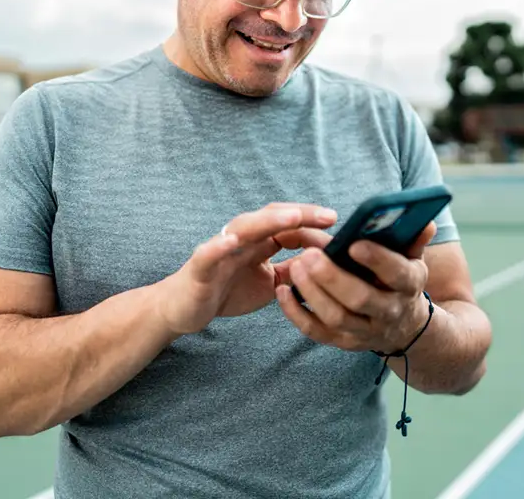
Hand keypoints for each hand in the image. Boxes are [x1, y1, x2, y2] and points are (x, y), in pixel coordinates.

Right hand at [155, 203, 337, 335]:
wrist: (185, 308)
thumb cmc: (226, 290)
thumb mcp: (270, 283)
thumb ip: (293, 271)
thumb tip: (325, 264)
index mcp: (258, 242)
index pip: (289, 226)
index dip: (312, 223)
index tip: (338, 225)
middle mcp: (241, 238)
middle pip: (272, 219)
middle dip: (300, 214)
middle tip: (329, 215)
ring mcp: (220, 249)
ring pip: (244, 228)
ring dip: (268, 221)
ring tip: (292, 217)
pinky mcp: (200, 266)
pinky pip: (209, 253)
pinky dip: (219, 245)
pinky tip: (232, 240)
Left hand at [276, 222, 436, 354]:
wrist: (404, 326)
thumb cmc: (399, 278)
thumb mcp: (412, 259)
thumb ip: (413, 239)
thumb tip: (424, 220)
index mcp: (408, 285)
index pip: (397, 274)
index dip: (377, 260)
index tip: (354, 244)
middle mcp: (388, 312)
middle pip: (360, 299)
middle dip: (333, 277)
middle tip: (310, 254)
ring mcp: (365, 331)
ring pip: (336, 318)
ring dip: (312, 293)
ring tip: (295, 267)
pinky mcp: (343, 342)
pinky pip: (316, 332)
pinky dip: (296, 314)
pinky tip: (282, 291)